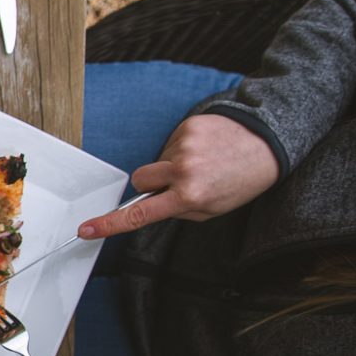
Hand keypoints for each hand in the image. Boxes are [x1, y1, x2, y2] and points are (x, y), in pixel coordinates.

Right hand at [77, 114, 277, 238]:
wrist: (268, 142)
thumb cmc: (243, 180)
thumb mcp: (215, 208)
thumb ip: (180, 210)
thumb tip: (154, 203)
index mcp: (190, 195)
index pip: (140, 214)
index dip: (110, 224)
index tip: (87, 229)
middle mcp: (183, 169)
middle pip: (140, 179)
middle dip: (151, 184)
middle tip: (176, 184)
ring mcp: (184, 145)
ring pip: (159, 161)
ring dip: (174, 164)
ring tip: (205, 162)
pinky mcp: (187, 126)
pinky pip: (172, 142)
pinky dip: (184, 148)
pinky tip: (206, 149)